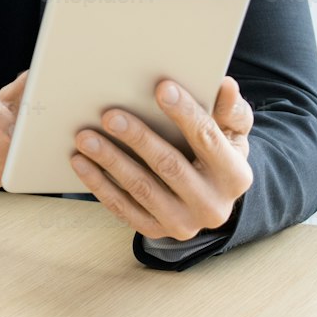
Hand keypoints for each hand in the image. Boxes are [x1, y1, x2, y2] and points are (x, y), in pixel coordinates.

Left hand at [70, 76, 253, 241]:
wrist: (210, 194)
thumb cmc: (217, 149)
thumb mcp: (232, 130)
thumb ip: (230, 108)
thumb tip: (226, 85)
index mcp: (235, 176)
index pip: (208, 139)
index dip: (185, 112)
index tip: (161, 87)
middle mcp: (213, 206)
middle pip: (170, 166)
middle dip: (138, 138)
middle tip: (109, 115)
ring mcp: (184, 224)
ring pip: (142, 189)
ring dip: (110, 161)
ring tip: (85, 137)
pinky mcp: (157, 231)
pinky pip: (123, 209)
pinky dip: (99, 184)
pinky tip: (81, 162)